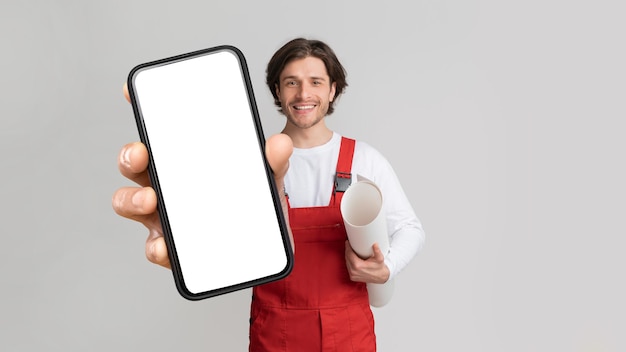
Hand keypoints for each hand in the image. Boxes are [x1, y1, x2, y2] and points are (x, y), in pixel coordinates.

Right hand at [112, 83, 293, 268]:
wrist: (264, 251)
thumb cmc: (254, 207)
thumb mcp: (267, 180)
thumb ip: (273, 163)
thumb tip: (279, 144)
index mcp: (186, 161)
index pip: (159, 132)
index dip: (142, 109)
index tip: (130, 90)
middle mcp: (168, 185)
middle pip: (135, 164)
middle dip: (130, 155)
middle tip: (141, 153)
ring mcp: (167, 217)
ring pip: (131, 203)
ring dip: (132, 199)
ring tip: (151, 199)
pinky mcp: (174, 250)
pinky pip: (155, 248)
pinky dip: (156, 247)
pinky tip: (164, 246)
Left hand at [344, 241, 389, 283]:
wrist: (380, 277)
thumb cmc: (379, 268)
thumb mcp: (379, 258)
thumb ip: (377, 251)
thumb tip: (375, 244)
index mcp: (358, 266)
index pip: (349, 254)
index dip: (348, 247)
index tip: (348, 242)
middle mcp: (354, 271)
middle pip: (347, 257)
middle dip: (347, 250)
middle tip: (349, 245)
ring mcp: (352, 275)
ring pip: (347, 262)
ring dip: (348, 256)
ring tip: (351, 250)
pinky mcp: (352, 277)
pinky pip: (348, 267)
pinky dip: (349, 262)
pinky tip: (352, 258)